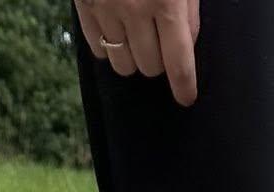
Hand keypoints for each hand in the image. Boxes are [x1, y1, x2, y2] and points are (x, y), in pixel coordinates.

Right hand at [74, 0, 201, 106]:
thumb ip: (188, 13)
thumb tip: (186, 48)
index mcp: (167, 2)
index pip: (178, 61)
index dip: (184, 86)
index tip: (186, 98)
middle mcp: (135, 10)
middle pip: (150, 66)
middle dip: (159, 62)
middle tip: (160, 43)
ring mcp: (106, 9)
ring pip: (122, 64)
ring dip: (133, 60)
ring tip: (137, 39)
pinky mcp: (85, 6)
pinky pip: (97, 49)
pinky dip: (109, 50)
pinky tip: (117, 34)